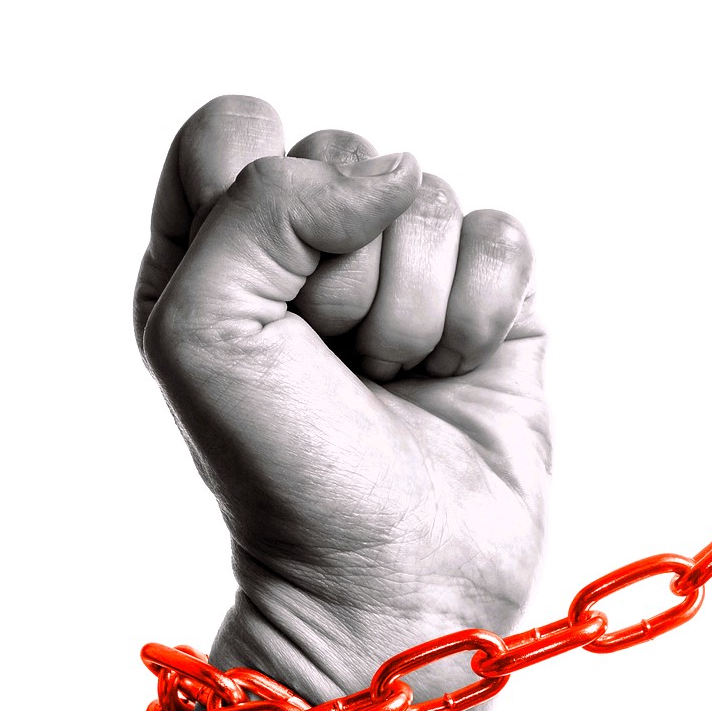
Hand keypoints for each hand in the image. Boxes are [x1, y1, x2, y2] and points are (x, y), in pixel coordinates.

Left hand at [134, 96, 548, 710]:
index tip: (268, 300)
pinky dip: (483, 318)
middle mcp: (313, 247)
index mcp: (217, 243)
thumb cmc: (281, 470)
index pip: (239, 128)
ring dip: (415, 310)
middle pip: (349, 156)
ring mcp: (411, 273)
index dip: (262, 198)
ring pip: (434, 198)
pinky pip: (506, 237)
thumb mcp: (205, 330)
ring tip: (392, 381)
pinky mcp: (495, 305)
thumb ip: (260, 206)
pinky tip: (452, 376)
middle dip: (347, 272)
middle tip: (335, 361)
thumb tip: (390, 173)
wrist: (391, 582)